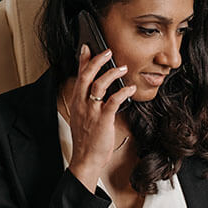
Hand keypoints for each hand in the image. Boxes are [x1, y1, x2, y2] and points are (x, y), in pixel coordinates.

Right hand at [66, 44, 137, 191]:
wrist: (85, 159)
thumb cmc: (86, 140)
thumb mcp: (82, 118)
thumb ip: (87, 104)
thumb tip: (98, 93)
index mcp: (76, 102)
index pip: (78, 76)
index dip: (82, 60)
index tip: (87, 47)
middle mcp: (82, 104)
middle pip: (86, 75)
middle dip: (97, 60)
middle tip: (108, 51)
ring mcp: (91, 111)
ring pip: (99, 84)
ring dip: (112, 73)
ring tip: (123, 67)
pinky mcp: (103, 120)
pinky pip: (113, 101)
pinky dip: (123, 92)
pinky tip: (130, 88)